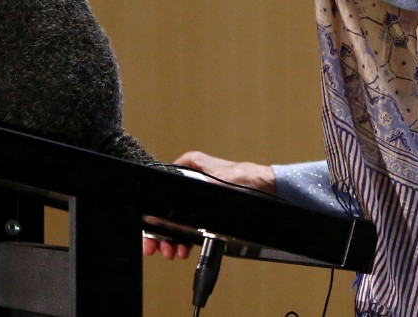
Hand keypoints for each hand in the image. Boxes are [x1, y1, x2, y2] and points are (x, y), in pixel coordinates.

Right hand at [141, 150, 275, 259]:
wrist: (268, 190)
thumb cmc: (247, 178)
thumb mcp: (217, 181)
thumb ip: (197, 187)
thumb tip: (182, 199)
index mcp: (190, 166)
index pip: (162, 186)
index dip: (153, 210)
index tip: (149, 226)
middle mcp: (192, 181)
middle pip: (165, 209)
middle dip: (160, 230)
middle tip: (156, 247)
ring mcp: (198, 199)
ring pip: (175, 221)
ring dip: (171, 239)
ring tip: (172, 251)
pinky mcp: (208, 213)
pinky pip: (189, 228)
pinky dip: (184, 240)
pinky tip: (184, 250)